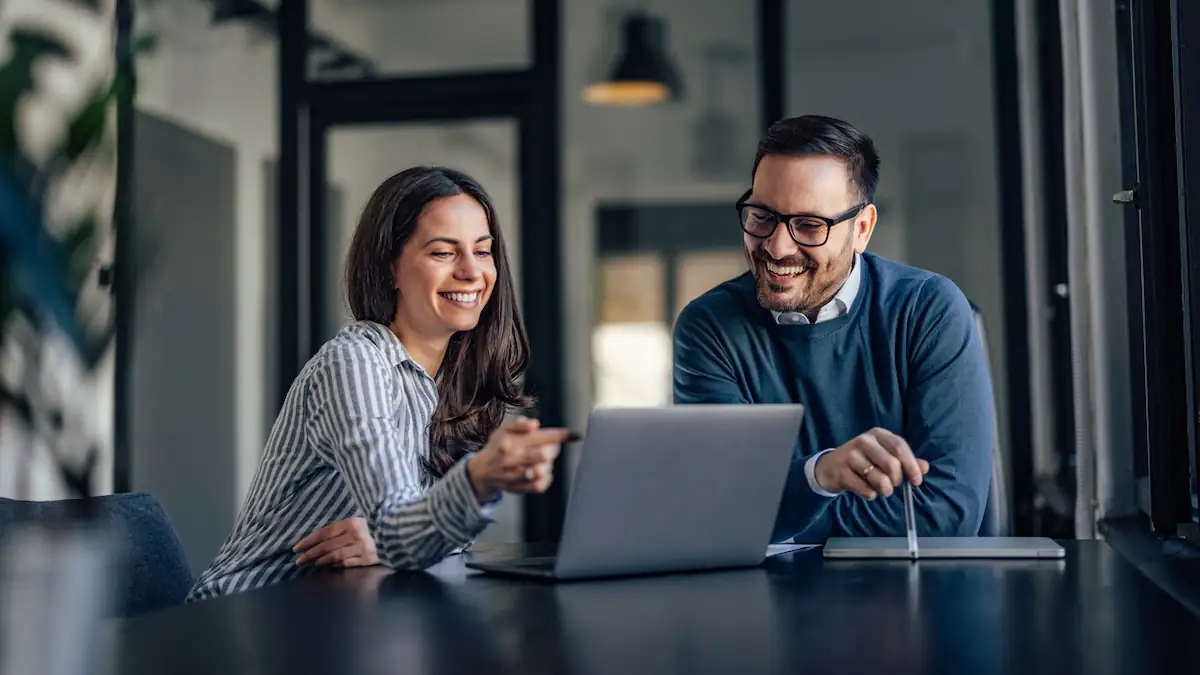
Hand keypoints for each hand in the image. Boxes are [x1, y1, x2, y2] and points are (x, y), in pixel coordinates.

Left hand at [293, 517, 378, 566]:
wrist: (398, 533)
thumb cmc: (375, 526)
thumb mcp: (359, 522)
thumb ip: (342, 530)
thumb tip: (320, 540)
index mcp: (351, 523)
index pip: (324, 533)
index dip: (309, 541)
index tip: (297, 548)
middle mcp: (355, 535)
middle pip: (327, 546)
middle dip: (310, 553)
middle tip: (299, 560)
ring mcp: (362, 548)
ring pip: (335, 556)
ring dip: (320, 560)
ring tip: (311, 564)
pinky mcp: (369, 559)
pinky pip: (348, 563)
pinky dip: (336, 565)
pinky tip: (328, 566)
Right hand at [466, 416, 577, 502]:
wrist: (482, 471)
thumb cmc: (499, 446)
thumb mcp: (504, 429)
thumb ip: (519, 423)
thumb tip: (535, 424)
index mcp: (511, 441)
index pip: (541, 437)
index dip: (562, 435)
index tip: (575, 435)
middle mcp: (512, 458)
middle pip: (544, 455)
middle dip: (552, 450)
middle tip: (550, 448)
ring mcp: (515, 475)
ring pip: (543, 471)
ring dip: (548, 464)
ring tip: (543, 461)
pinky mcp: (519, 488)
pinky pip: (540, 485)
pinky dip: (546, 478)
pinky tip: (542, 472)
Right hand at [814, 428, 930, 499]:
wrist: (830, 467)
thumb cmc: (864, 461)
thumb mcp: (884, 456)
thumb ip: (906, 461)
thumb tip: (925, 467)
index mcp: (877, 434)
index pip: (900, 446)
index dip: (911, 465)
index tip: (917, 481)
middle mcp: (863, 441)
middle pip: (892, 464)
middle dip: (897, 480)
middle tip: (893, 484)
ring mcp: (850, 456)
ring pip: (880, 479)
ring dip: (885, 490)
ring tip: (880, 488)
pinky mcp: (842, 472)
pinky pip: (866, 490)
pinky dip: (871, 495)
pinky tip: (865, 489)